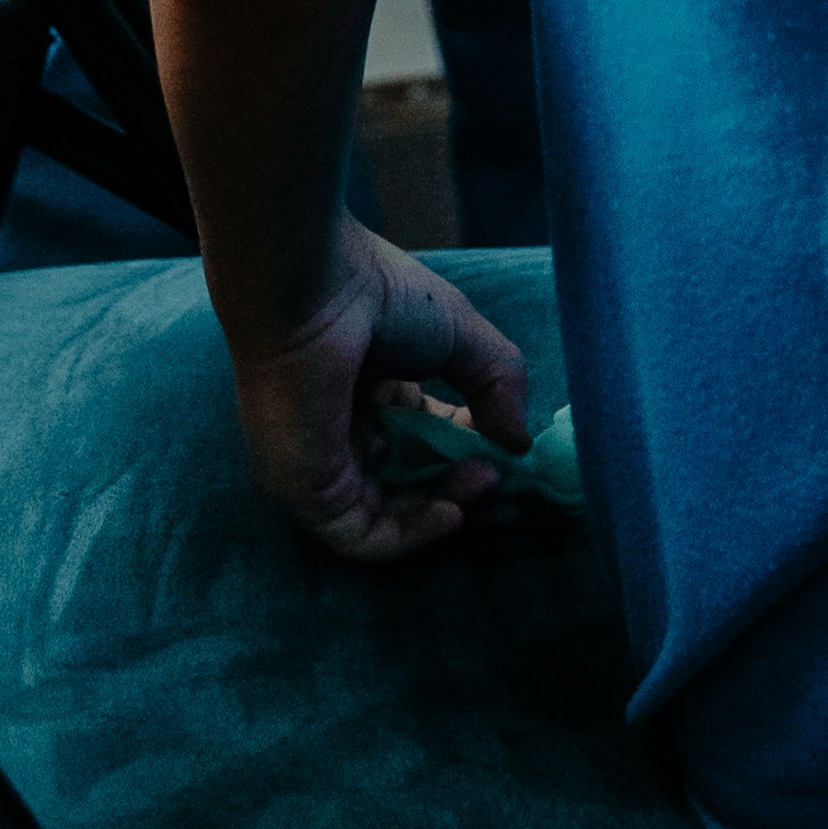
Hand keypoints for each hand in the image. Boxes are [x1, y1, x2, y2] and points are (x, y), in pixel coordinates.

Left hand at [223, 224, 536, 565]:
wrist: (312, 291)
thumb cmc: (377, 297)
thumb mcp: (461, 334)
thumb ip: (497, 386)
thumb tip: (520, 446)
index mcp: (374, 394)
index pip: (429, 446)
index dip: (475, 459)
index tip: (517, 467)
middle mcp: (347, 436)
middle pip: (415, 488)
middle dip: (467, 495)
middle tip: (510, 497)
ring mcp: (324, 469)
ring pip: (395, 516)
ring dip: (450, 510)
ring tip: (485, 484)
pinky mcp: (307, 494)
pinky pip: (364, 537)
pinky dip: (414, 535)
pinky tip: (452, 511)